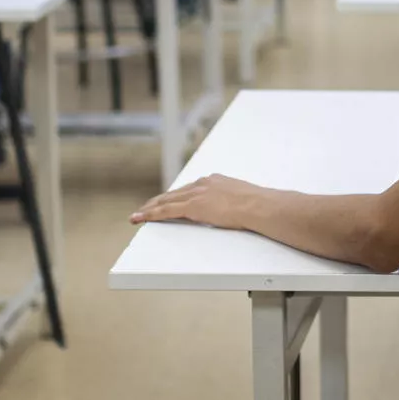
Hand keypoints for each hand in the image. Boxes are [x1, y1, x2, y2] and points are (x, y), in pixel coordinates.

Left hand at [131, 173, 275, 230]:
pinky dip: (151, 214)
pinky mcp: (193, 206)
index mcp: (214, 181)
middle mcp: (203, 184)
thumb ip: (231, 201)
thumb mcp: (242, 198)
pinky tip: (141, 218)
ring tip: (138, 215)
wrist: (259, 205)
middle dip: (157, 202)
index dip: (174, 196)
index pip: (188, 189)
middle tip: (145, 209)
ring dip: (150, 209)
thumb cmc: (257, 205)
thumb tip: (233, 208)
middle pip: (173, 193)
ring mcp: (197, 194)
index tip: (166, 201)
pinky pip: (166, 211)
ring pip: (166, 201)